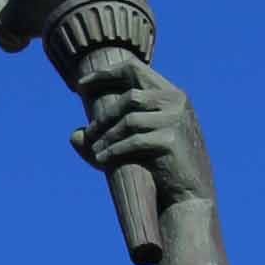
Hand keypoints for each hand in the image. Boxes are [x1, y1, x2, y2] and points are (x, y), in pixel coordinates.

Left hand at [72, 53, 211, 211]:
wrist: (191, 194)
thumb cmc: (163, 168)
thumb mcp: (139, 145)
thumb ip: (107, 136)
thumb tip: (74, 134)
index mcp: (172, 94)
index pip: (134, 69)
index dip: (104, 74)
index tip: (79, 86)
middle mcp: (176, 101)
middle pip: (129, 95)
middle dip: (105, 114)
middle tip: (90, 131)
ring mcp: (175, 119)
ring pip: (129, 119)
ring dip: (106, 135)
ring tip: (95, 150)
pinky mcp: (170, 140)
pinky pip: (133, 141)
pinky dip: (113, 149)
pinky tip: (101, 159)